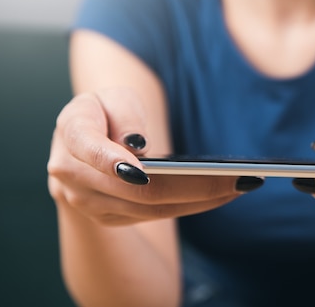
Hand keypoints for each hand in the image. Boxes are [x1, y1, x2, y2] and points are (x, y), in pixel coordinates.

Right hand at [47, 87, 261, 225]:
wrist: (83, 145)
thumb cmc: (104, 112)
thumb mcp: (113, 97)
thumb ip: (124, 113)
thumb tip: (138, 145)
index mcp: (71, 135)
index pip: (90, 150)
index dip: (114, 162)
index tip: (145, 171)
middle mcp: (73, 177)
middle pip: (138, 191)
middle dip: (193, 186)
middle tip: (239, 178)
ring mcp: (91, 204)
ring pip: (152, 209)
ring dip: (202, 199)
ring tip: (242, 184)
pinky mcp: (112, 217)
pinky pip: (156, 215)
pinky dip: (193, 204)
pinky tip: (224, 193)